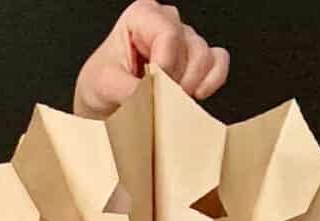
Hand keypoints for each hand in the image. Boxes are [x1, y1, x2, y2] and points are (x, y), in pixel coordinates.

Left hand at [73, 1, 229, 120]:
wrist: (104, 105)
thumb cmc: (100, 86)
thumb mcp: (102, 85)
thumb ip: (126, 88)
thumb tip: (151, 96)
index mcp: (142, 15)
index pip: (168, 35)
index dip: (164, 67)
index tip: (151, 89)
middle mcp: (167, 22)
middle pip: (189, 48)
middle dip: (175, 81)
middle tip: (155, 98)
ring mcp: (185, 39)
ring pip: (205, 58)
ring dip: (189, 86)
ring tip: (167, 100)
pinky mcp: (198, 58)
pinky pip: (219, 62)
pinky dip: (211, 81)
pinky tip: (195, 95)